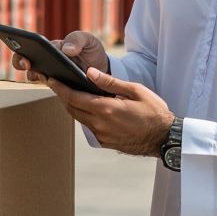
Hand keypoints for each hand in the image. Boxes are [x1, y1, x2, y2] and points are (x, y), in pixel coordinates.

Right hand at [11, 30, 109, 79]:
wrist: (103, 69)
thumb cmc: (91, 50)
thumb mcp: (87, 39)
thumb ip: (77, 40)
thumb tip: (66, 50)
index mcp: (50, 47)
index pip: (29, 47)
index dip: (22, 52)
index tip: (26, 56)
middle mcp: (46, 61)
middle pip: (24, 62)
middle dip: (21, 62)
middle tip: (28, 65)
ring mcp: (51, 75)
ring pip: (36, 77)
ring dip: (35, 77)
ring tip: (43, 76)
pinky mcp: (60, 87)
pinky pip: (51, 88)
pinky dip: (52, 88)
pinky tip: (60, 86)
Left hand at [40, 67, 173, 156]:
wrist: (165, 137)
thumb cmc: (154, 111)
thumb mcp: (135, 90)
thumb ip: (110, 82)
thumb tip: (89, 72)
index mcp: (106, 109)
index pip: (74, 98)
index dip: (60, 88)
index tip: (51, 80)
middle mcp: (100, 124)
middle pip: (72, 109)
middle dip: (63, 97)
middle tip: (59, 85)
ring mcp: (102, 136)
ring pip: (80, 119)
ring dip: (74, 107)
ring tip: (73, 94)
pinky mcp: (106, 143)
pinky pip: (90, 128)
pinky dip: (86, 117)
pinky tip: (91, 109)